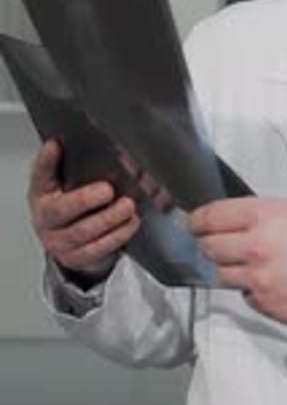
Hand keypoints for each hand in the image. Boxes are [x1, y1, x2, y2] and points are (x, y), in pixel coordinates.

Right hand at [28, 139, 140, 281]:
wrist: (71, 241)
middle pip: (61, 210)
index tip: (55, 145)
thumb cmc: (73, 204)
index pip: (40, 174)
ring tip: (127, 206)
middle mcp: (45, 218)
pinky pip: (95, 250)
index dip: (46, 160)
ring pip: (82, 232)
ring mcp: (57, 241)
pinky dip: (116, 236)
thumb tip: (113, 150)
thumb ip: (84, 166)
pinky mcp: (75, 258)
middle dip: (86, 199)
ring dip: (109, 219)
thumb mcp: (72, 183)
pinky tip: (129, 224)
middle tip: (108, 190)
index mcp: (42, 193)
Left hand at [189, 197, 286, 324]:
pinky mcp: (267, 304)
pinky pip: (247, 297)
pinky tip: (270, 281)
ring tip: (251, 263)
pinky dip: (253, 290)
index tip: (194, 222)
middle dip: (211, 244)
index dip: (197, 220)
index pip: (211, 216)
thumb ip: (263, 215)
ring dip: (231, 269)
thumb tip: (242, 220)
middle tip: (217, 243)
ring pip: (223, 275)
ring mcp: (258, 278)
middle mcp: (254, 246)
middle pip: (210, 247)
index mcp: (261, 216)